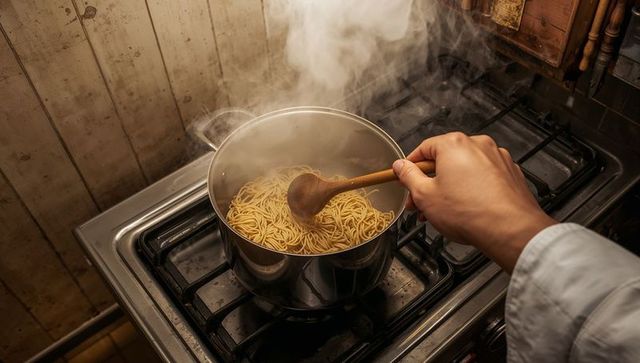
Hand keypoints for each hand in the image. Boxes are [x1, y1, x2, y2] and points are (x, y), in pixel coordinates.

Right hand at [392, 132, 555, 272]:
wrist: (510, 229)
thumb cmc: (469, 212)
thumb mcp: (425, 196)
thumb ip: (409, 176)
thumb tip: (401, 166)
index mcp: (454, 144)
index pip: (423, 148)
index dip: (410, 166)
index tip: (404, 178)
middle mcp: (478, 145)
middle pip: (444, 160)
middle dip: (430, 182)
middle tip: (420, 202)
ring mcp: (497, 158)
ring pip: (464, 170)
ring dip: (449, 187)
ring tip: (441, 212)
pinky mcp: (510, 174)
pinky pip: (483, 178)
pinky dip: (471, 189)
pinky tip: (465, 210)